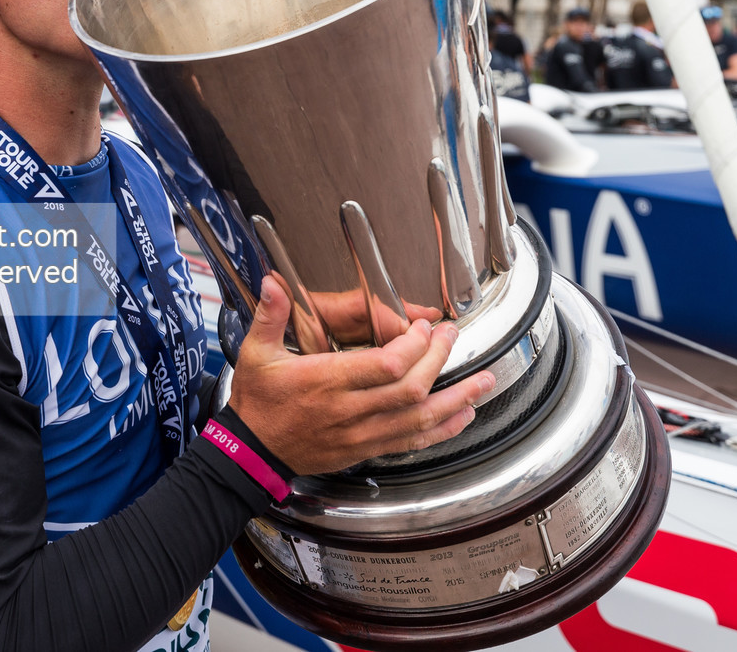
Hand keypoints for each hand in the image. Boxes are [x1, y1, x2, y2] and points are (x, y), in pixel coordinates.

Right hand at [225, 275, 494, 475]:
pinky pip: (411, 442)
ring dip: (456, 400)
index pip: (384, 366)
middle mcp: (348, 410)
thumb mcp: (255, 354)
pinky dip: (442, 430)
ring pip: (418, 420)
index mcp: (324, 382)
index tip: (422, 328)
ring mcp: (360, 434)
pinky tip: (462, 417)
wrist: (251, 452)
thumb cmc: (257, 403)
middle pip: (409, 390)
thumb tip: (272, 284)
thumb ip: (269, 317)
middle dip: (439, 361)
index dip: (412, 347)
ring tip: (485, 382)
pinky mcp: (365, 449)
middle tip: (452, 338)